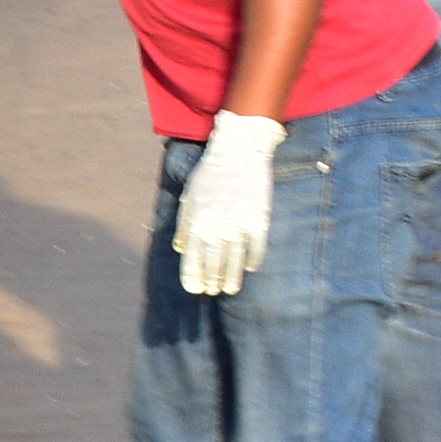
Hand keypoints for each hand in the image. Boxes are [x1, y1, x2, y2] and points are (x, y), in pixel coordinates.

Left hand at [176, 113, 284, 296]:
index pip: (192, 259)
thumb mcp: (190, 196)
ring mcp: (239, 225)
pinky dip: (253, 261)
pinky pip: (257, 249)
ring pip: (235, 262)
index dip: (193, 277)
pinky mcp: (259, 221)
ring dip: (232, 278)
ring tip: (230, 289)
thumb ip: (185, 223)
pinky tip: (251, 268)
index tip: (195, 289)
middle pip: (214, 264)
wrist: (239, 151)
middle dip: (211, 281)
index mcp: (197, 222)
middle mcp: (217, 227)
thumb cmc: (211, 173)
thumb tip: (181, 247)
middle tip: (213, 291)